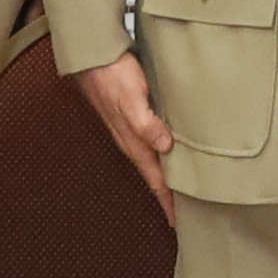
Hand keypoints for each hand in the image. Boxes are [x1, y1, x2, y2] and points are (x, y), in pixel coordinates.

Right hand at [71, 51, 177, 213]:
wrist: (91, 55)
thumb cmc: (112, 74)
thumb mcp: (132, 98)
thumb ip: (147, 123)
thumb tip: (165, 147)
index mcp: (134, 141)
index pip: (155, 180)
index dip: (167, 201)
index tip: (177, 223)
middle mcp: (131, 140)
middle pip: (154, 176)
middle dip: (167, 196)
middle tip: (185, 215)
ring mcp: (130, 130)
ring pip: (151, 162)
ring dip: (164, 177)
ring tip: (179, 191)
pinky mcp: (132, 117)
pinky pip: (149, 145)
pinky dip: (160, 157)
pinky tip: (166, 154)